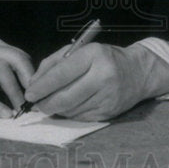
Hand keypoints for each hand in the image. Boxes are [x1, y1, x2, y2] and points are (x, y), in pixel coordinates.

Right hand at [0, 37, 33, 117]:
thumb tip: (25, 82)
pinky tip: (4, 114)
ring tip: (22, 108)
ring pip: (2, 71)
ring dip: (15, 92)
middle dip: (29, 79)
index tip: (39, 90)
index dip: (32, 73)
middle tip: (36, 98)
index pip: (20, 55)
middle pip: (16, 58)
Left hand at [23, 42, 168, 120]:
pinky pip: (80, 117)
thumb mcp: (80, 50)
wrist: (139, 72)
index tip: (29, 93)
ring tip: (51, 102)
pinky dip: (69, 114)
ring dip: (56, 109)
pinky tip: (68, 106)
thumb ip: (54, 63)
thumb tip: (34, 83)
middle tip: (36, 103)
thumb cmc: (104, 58)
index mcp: (94, 56)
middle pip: (66, 97)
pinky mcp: (109, 113)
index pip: (63, 73)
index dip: (43, 85)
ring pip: (71, 110)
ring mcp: (108, 97)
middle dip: (46, 103)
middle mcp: (103, 76)